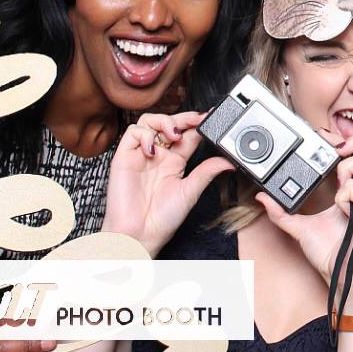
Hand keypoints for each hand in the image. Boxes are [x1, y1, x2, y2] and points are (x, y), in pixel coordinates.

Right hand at [101, 111, 232, 257]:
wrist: (140, 234)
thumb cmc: (162, 219)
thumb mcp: (190, 191)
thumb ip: (207, 172)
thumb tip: (228, 161)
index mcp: (176, 162)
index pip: (188, 134)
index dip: (198, 123)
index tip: (212, 117)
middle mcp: (159, 155)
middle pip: (169, 123)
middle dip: (183, 117)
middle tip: (196, 120)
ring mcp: (142, 154)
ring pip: (149, 122)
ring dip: (164, 121)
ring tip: (174, 135)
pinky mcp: (124, 157)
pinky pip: (132, 134)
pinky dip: (144, 135)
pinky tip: (153, 149)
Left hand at [254, 136, 352, 289]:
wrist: (340, 277)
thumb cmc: (329, 253)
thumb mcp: (299, 228)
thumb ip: (281, 212)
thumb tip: (262, 198)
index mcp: (351, 192)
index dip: (345, 141)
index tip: (326, 140)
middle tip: (337, 151)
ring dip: (348, 167)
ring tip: (338, 184)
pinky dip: (345, 194)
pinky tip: (339, 209)